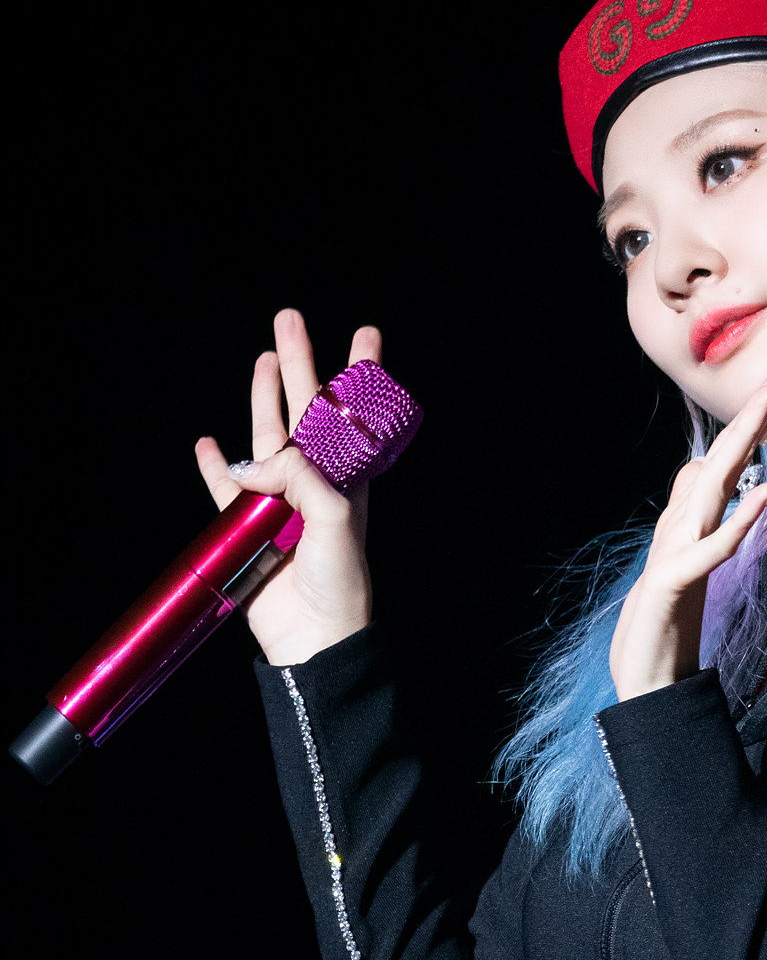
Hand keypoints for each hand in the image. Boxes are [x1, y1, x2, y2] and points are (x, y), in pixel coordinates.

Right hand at [194, 309, 379, 666]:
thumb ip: (301, 479)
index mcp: (346, 481)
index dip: (359, 376)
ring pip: (265, 439)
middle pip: (303, 411)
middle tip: (291, 319)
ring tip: (262, 358)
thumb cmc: (339, 584)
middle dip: (301, 365)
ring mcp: (278, 504)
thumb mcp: (333, 520)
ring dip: (261, 400)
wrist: (314, 640)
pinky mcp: (244, 529)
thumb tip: (251, 463)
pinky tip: (207, 443)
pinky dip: (213, 468)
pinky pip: (223, 490)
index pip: (351, 417)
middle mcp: (313, 485)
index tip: (366, 335)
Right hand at [606, 358, 766, 700]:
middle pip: (724, 457)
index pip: (730, 460)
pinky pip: (708, 550)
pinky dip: (735, 524)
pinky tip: (763, 497)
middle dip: (756, 409)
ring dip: (742, 443)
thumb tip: (704, 473)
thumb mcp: (687, 562)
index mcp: (693, 523)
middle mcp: (683, 527)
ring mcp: (674, 553)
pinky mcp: (671, 585)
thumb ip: (696, 519)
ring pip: (711, 487)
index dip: (757, 417)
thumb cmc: (666, 625)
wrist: (645, 683)